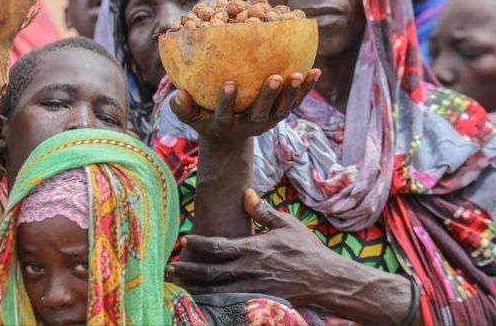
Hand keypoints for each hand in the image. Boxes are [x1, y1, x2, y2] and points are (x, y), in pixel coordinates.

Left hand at [168, 188, 338, 305]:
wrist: (324, 278)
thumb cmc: (306, 249)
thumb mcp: (286, 224)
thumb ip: (264, 211)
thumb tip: (246, 193)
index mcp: (253, 248)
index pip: (218, 246)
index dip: (199, 244)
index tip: (185, 240)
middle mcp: (248, 270)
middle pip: (211, 272)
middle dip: (188, 270)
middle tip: (171, 268)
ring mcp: (252, 288)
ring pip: (216, 291)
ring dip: (195, 288)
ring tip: (179, 285)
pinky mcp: (257, 301)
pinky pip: (229, 302)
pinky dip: (213, 302)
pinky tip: (202, 300)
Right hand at [171, 69, 319, 141]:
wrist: (229, 135)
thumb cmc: (206, 117)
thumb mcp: (191, 116)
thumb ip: (183, 108)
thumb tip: (179, 95)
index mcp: (226, 124)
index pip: (225, 114)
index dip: (227, 101)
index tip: (228, 84)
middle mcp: (250, 124)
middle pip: (261, 112)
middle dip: (269, 95)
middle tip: (275, 77)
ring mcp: (268, 120)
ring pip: (282, 108)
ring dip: (292, 93)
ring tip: (300, 74)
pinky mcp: (280, 114)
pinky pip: (295, 102)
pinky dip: (306, 89)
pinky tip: (315, 71)